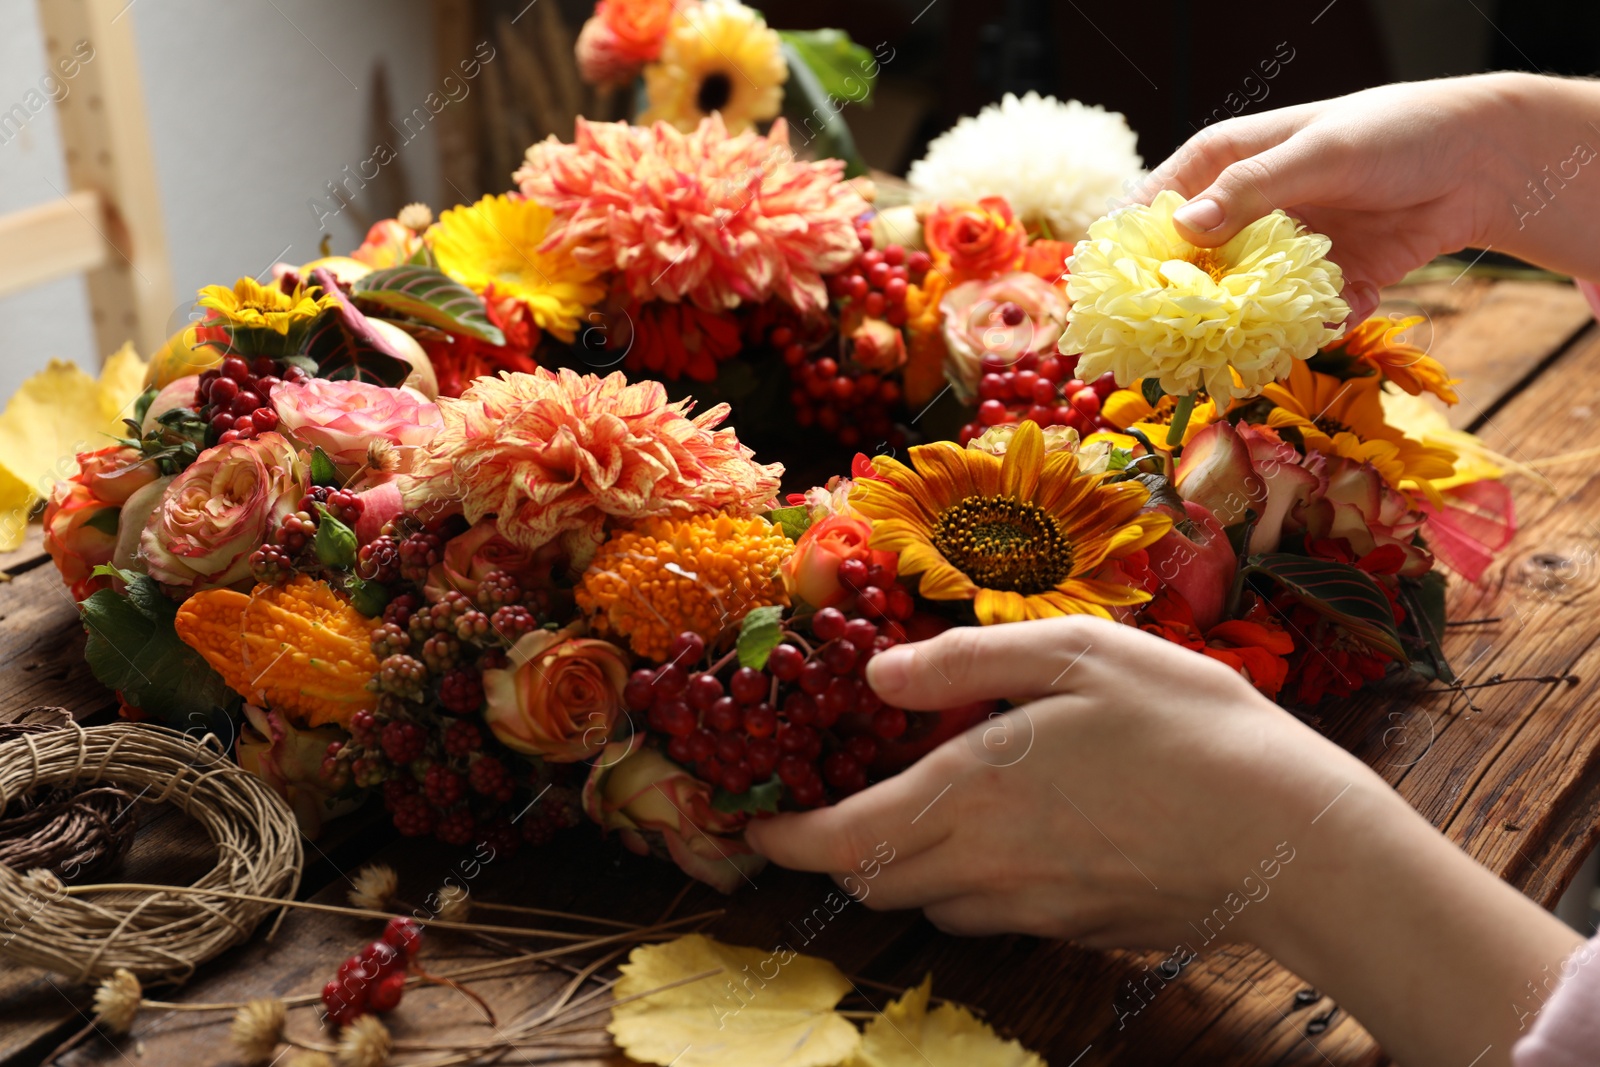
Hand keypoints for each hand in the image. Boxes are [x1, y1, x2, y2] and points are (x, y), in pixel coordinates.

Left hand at [745, 615, 1361, 946]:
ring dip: (906, 867)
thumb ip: (964, 662)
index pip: (841, 842)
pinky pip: (996, 914)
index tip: (752, 828)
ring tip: (923, 812)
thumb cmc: (1188, 728)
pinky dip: (972, 883)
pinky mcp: (1079, 929)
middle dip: (839, 851)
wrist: (1294, 840)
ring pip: (934, 903)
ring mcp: (1035, 908)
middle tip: (831, 808)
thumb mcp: (1076, 654)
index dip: (784, 840)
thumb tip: (877, 675)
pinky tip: (1015, 835)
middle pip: (877, 882)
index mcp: (971, 795)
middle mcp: (987, 866)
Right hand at [1133, 73, 1599, 322]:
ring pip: (1241, 305)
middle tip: (1169, 346)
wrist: (1484, 161)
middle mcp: (1244, 213)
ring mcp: (1282, 253)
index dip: (1127, 253)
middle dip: (1181, 309)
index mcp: (1224, 165)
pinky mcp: (1324, 285)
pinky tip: (1330, 321)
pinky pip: (1300, 322)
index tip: (1110, 298)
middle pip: (1190, 270)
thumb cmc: (1395, 133)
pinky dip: (1309, 330)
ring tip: (1249, 348)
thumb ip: (1250, 190)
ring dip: (1245, 329)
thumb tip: (1183, 229)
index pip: (1153, 210)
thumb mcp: (1318, 153)